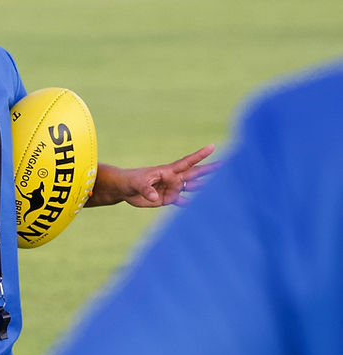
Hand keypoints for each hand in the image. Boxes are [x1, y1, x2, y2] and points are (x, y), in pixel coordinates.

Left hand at [90, 146, 215, 208]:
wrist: (125, 189)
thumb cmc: (131, 180)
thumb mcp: (138, 183)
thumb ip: (147, 189)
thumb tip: (155, 197)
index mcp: (169, 171)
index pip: (187, 162)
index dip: (200, 155)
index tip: (212, 146)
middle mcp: (175, 179)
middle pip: (196, 173)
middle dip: (212, 170)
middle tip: (229, 165)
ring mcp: (173, 189)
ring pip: (194, 187)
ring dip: (206, 187)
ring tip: (223, 187)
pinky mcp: (169, 199)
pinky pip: (184, 202)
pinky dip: (194, 205)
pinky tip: (205, 208)